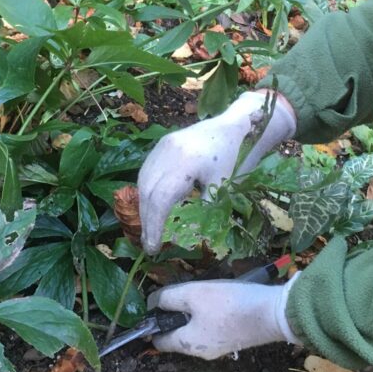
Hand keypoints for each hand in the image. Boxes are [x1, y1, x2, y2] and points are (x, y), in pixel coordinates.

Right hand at [137, 91, 295, 252]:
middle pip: (148, 192)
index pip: (162, 198)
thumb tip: (189, 236)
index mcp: (185, 161)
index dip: (155, 224)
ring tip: (150, 231)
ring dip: (144, 209)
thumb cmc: (229, 156)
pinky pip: (146, 174)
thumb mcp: (220, 184)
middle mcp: (167, 152)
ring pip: (143, 183)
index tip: (154, 246)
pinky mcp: (159, 146)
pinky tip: (152, 209)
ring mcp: (161, 147)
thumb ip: (205, 208)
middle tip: (149, 245)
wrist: (227, 125)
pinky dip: (147, 194)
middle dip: (147, 221)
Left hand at [149, 276, 300, 359]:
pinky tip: (220, 301)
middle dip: (176, 316)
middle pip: (178, 336)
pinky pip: (212, 330)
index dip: (153, 324)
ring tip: (203, 294)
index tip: (157, 305)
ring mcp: (219, 349)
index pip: (159, 342)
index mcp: (187, 344)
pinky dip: (210, 317)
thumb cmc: (227, 304)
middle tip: (184, 293)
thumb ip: (167, 299)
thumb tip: (152, 304)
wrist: (271, 313)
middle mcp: (201, 353)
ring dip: (194, 315)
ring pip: (196, 332)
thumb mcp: (192, 294)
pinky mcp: (234, 340)